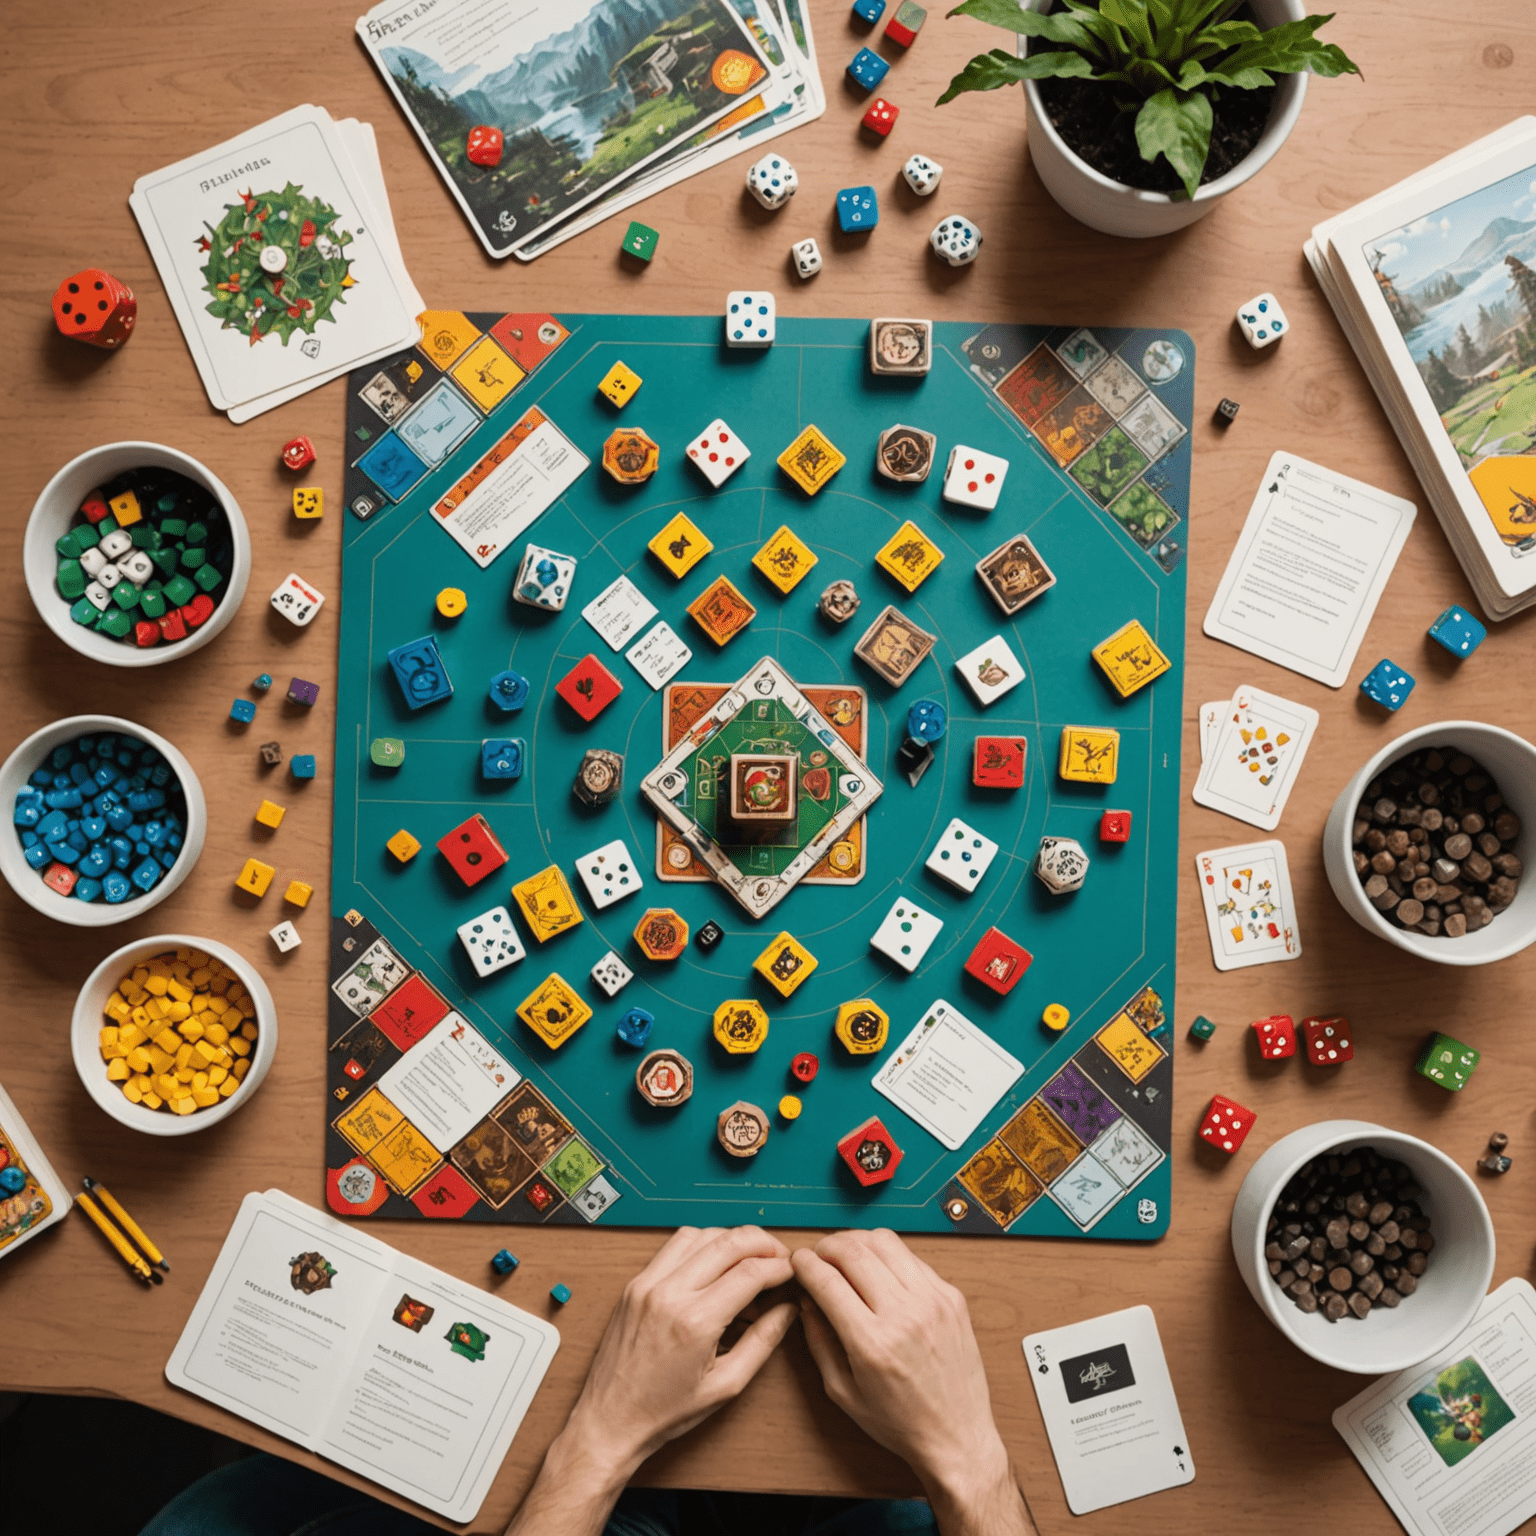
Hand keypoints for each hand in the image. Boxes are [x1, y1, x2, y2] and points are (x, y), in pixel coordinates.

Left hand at [508, 1227, 795, 1535]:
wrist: (609, 1421)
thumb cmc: (663, 1412)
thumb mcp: (725, 1386)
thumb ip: (762, 1342)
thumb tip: (787, 1309)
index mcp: (694, 1322)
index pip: (749, 1272)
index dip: (779, 1266)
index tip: (792, 1270)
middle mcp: (668, 1294)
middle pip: (727, 1242)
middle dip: (762, 1242)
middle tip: (779, 1255)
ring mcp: (647, 1284)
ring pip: (699, 1235)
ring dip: (730, 1238)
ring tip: (749, 1256)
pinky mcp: (634, 1284)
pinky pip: (673, 1246)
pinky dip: (701, 1243)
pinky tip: (715, 1261)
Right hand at [793, 1230, 1031, 1535]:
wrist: (957, 1436)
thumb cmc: (902, 1423)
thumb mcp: (844, 1393)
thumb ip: (819, 1342)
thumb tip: (806, 1301)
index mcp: (873, 1344)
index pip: (827, 1281)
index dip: (804, 1264)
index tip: (797, 1260)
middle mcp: (905, 1315)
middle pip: (853, 1250)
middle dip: (826, 1245)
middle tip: (818, 1255)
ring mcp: (932, 1301)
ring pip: (885, 1241)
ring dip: (857, 1241)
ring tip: (846, 1256)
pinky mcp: (951, 1297)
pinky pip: (912, 1256)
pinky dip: (888, 1254)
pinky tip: (879, 1269)